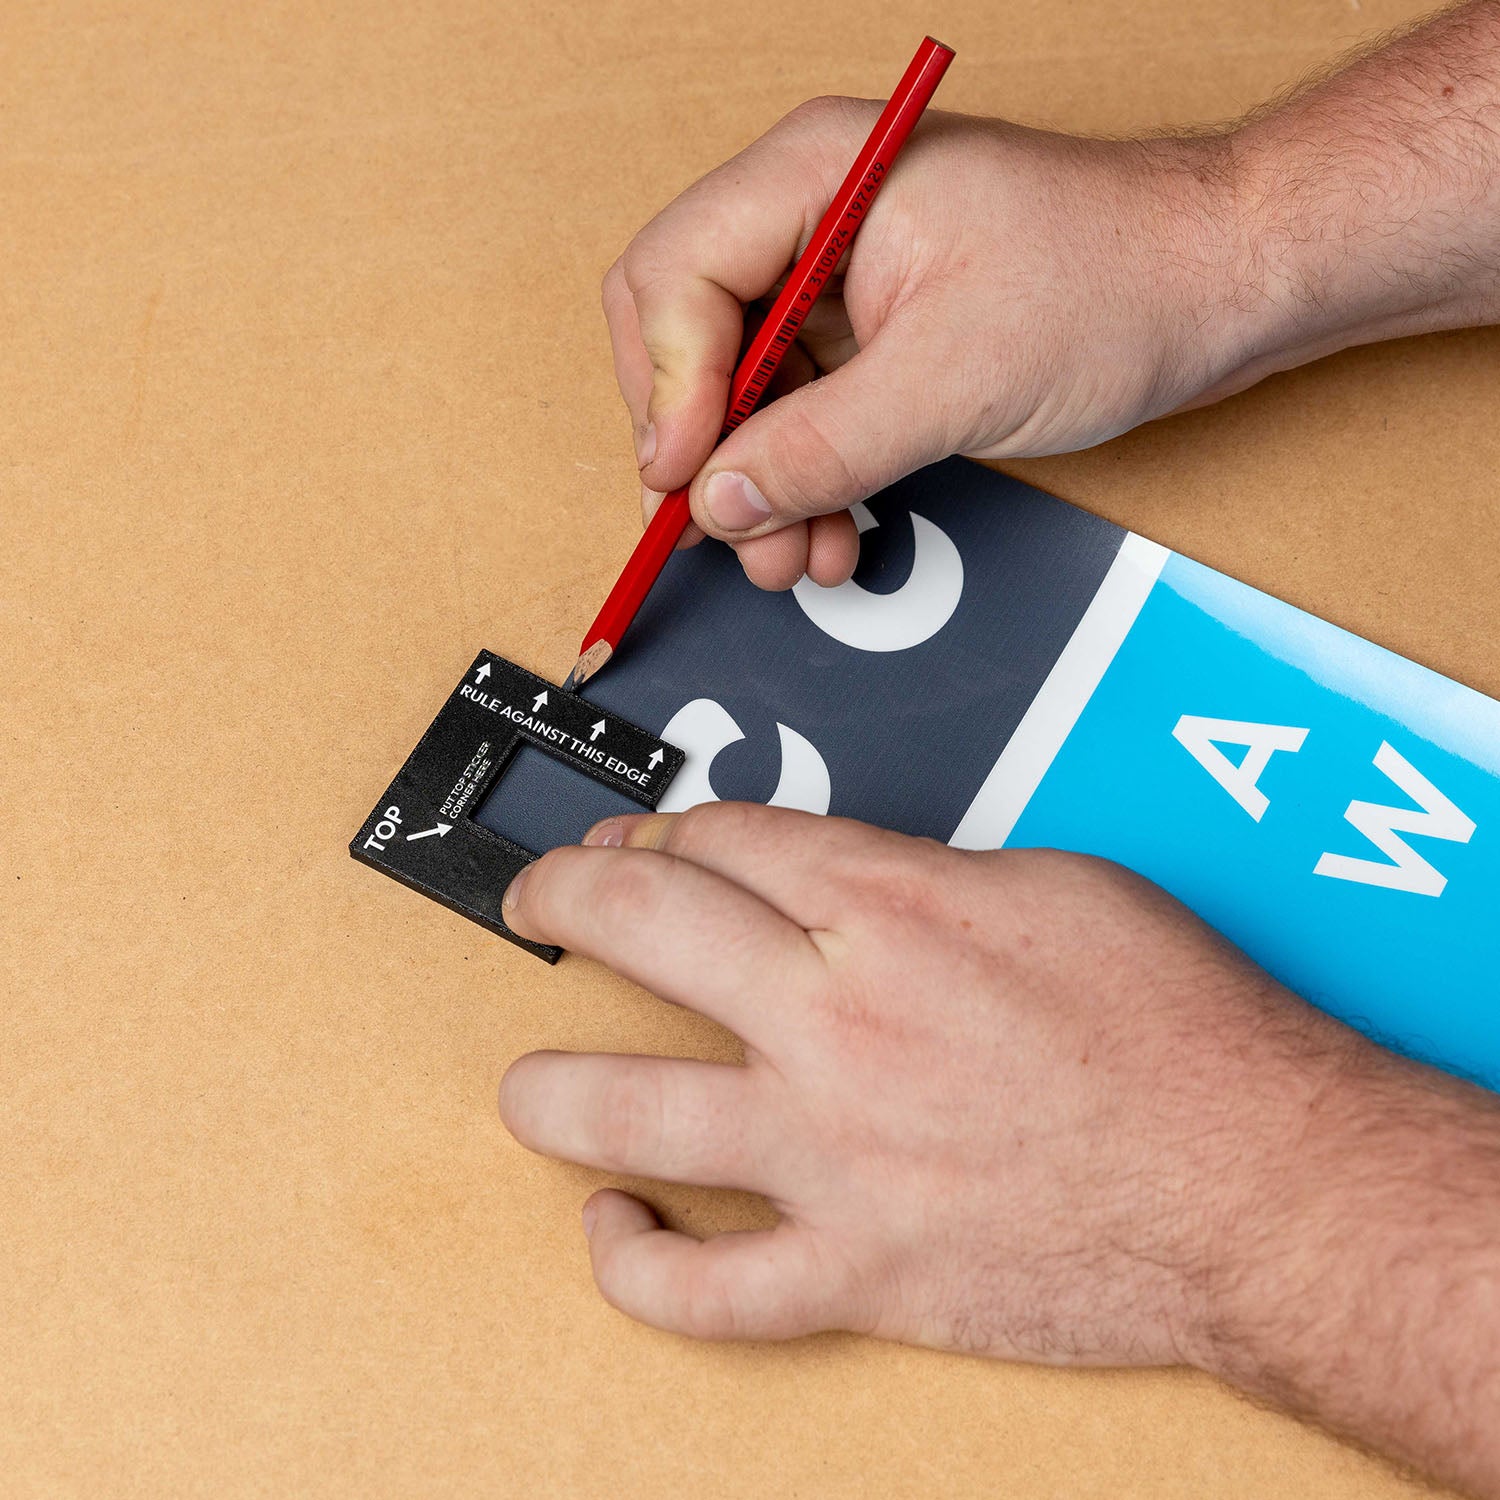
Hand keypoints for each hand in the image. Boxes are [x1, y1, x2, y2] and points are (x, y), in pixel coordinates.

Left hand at [497, 803, 1349, 1361]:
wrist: (1261, 1184)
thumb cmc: (1181, 1031)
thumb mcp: (1055, 887)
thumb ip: (921, 876)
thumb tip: (838, 883)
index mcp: (891, 909)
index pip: (724, 839)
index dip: (667, 829)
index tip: (650, 842)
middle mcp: (837, 1020)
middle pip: (639, 922)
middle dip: (563, 895)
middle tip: (541, 899)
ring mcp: (831, 1152)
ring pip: (622, 1109)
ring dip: (549, 1087)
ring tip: (531, 1081)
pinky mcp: (856, 1268)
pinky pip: (703, 1292)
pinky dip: (636, 1267)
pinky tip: (615, 1231)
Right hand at [603, 105, 1252, 588]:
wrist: (1214, 287)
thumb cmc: (1115, 282)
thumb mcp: (953, 379)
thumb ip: (821, 448)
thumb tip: (718, 503)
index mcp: (814, 174)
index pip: (675, 278)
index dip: (666, 389)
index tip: (688, 481)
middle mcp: (808, 215)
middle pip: (682, 334)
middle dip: (702, 446)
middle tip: (727, 529)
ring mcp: (835, 276)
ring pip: (735, 390)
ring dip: (753, 483)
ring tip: (791, 555)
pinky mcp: (867, 332)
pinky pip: (795, 412)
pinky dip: (801, 479)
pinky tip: (828, 531)